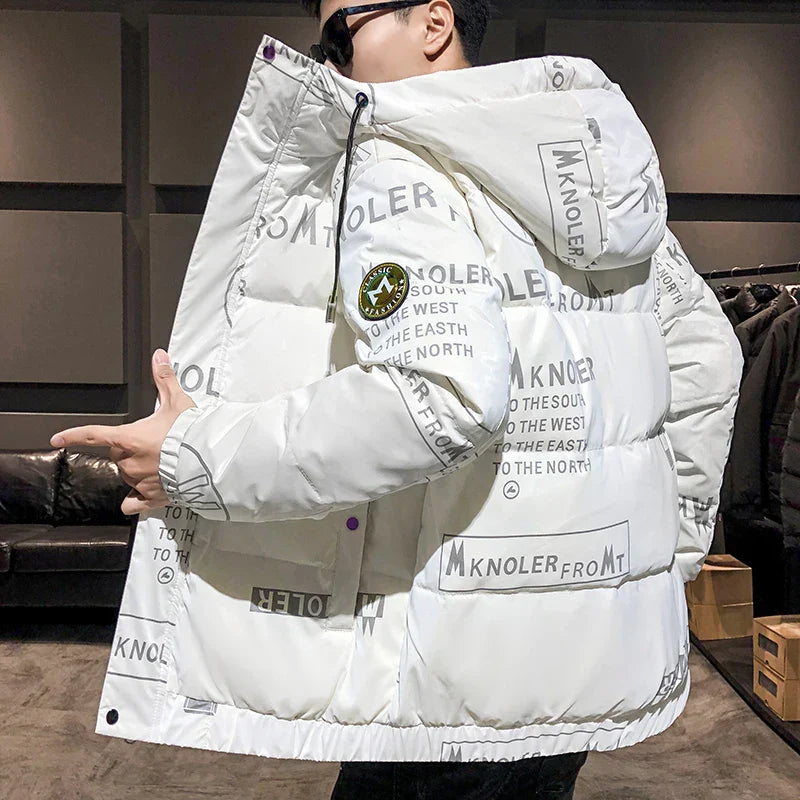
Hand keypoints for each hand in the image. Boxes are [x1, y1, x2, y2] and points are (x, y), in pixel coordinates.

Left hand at [49, 349, 196, 515]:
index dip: (72, 436)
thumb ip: (164, 379)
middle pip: (118, 454)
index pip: (93, 435)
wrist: (210, 459)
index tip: (56, 439)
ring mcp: (139, 481)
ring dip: (138, 469)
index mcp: (129, 438)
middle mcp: (130, 461)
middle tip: (154, 442)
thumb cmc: (192, 432)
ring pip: (128, 475)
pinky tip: (143, 495)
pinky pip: (133, 502)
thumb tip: (158, 356)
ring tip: (161, 461)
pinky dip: (135, 500)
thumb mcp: (178, 401)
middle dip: (130, 448)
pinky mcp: (152, 497)